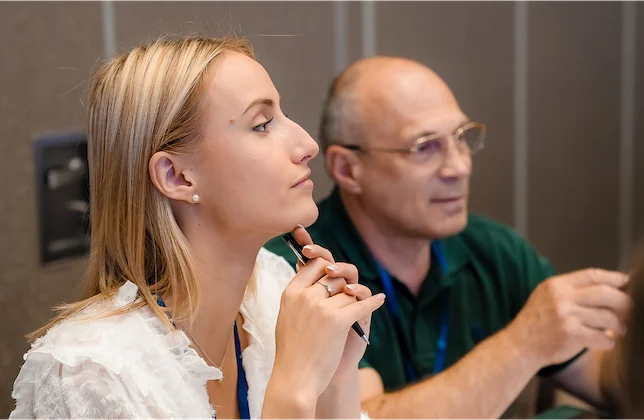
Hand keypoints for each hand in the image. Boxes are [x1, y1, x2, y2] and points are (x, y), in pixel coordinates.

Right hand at [271, 226, 384, 399]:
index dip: (327, 266)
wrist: (296, 379)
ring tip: (353, 312)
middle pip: (334, 276)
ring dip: (353, 301)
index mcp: (291, 293)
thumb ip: (299, 297)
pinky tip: (381, 299)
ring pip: (348, 291)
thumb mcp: (287, 316)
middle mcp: (305, 296)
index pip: (314, 264)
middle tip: (344, 298)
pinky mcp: (338, 320)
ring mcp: (321, 307)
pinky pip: (361, 304)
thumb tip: (313, 280)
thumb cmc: (292, 352)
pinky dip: (373, 302)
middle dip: (342, 285)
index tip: (333, 273)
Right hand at [505, 269, 630, 367]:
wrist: (520, 344)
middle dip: (623, 302)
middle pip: (605, 293)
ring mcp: (566, 316)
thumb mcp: (546, 295)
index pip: (592, 275)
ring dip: (618, 325)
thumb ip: (571, 289)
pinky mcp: (571, 335)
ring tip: (618, 329)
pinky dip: (609, 341)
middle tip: (628, 311)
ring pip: (608, 317)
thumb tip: (608, 287)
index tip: (625, 282)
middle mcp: (562, 298)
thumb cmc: (537, 321)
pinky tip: (605, 341)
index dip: (613, 278)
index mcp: (556, 285)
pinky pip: (603, 337)